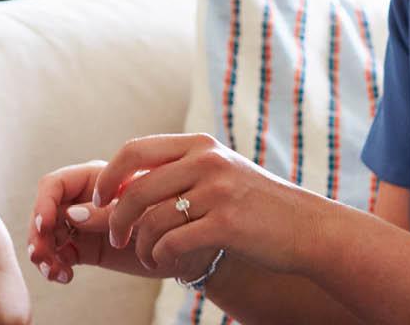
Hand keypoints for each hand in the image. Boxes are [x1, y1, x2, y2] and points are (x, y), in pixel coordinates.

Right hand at [29, 161, 196, 284]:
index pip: (56, 184)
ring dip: (43, 252)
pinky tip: (63, 276)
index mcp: (96, 179)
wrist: (192, 247)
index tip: (45, 225)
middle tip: (41, 257)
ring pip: (48, 234)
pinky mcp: (85, 247)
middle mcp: (83, 199)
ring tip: (53, 272)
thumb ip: (107, 213)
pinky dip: (54, 265)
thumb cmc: (173, 217)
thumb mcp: (143, 213)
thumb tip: (69, 215)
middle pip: (45, 210)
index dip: (45, 203)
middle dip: (38, 234)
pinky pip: (58, 254)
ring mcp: (82, 224)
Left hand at [92, 134, 326, 276]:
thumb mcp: (219, 173)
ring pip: (152, 218)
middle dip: (116, 216)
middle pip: (136, 187)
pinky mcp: (227, 224)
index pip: (134, 150)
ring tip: (143, 256)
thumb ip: (177, 172)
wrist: (310, 228)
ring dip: (139, 243)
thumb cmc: (256, 205)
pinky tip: (161, 263)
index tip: (99, 199)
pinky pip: (173, 242)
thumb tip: (119, 186)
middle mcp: (206, 162)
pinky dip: (159, 256)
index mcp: (199, 145)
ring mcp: (218, 192)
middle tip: (114, 236)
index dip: (108, 176)